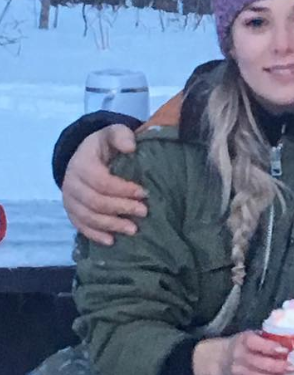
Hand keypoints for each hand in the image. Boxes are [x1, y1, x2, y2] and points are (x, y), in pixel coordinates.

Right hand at [62, 124, 146, 244]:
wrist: (86, 155)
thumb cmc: (105, 146)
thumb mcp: (113, 133)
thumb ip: (121, 135)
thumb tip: (131, 147)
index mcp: (82, 164)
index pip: (101, 181)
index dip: (123, 189)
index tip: (144, 193)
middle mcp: (71, 183)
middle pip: (95, 202)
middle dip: (121, 208)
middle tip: (144, 212)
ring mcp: (69, 199)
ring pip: (88, 217)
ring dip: (111, 225)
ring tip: (133, 229)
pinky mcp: (71, 211)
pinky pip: (80, 226)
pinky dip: (95, 235)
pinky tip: (112, 241)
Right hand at [193, 333, 291, 374]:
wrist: (221, 358)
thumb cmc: (244, 344)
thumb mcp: (252, 335)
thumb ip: (268, 338)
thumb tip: (293, 340)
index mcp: (244, 341)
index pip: (256, 344)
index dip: (270, 347)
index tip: (285, 350)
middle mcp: (239, 357)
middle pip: (260, 364)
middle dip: (279, 367)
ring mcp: (239, 373)